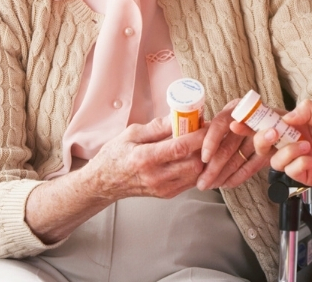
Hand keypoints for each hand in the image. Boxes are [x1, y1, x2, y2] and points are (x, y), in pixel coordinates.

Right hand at [87, 115, 206, 199]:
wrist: (104, 182)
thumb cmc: (116, 155)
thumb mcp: (132, 133)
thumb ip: (157, 127)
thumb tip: (179, 116)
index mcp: (145, 158)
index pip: (180, 148)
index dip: (198, 136)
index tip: (207, 125)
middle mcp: (155, 177)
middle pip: (194, 164)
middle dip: (204, 148)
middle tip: (205, 134)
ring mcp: (162, 189)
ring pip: (196, 175)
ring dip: (202, 159)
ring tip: (200, 144)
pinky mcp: (167, 194)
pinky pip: (191, 182)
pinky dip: (197, 169)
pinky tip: (193, 156)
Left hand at [196, 99, 269, 189]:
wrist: (283, 124)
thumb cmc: (245, 121)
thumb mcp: (229, 118)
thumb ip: (212, 128)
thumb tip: (191, 141)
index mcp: (236, 107)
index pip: (220, 124)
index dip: (210, 142)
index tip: (203, 158)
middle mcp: (250, 118)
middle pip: (228, 146)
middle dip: (213, 168)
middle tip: (201, 183)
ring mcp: (263, 134)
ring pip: (238, 159)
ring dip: (223, 175)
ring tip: (211, 185)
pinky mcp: (272, 149)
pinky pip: (251, 167)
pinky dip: (238, 177)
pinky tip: (227, 183)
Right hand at [253, 100, 311, 191]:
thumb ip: (306, 111)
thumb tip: (285, 116)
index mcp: (298, 124)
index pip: (270, 121)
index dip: (253, 121)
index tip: (238, 121)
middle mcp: (295, 142)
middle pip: (265, 143)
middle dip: (263, 139)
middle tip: (273, 134)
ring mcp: (300, 160)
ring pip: (275, 160)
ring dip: (288, 152)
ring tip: (307, 147)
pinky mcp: (307, 176)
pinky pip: (291, 172)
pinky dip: (300, 164)